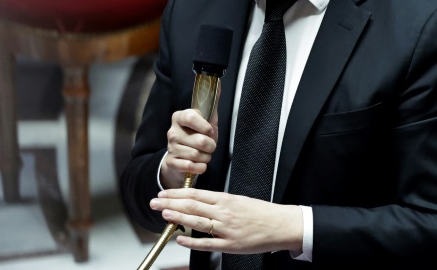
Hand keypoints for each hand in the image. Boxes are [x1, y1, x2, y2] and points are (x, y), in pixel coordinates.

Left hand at [149, 188, 303, 253]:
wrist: (281, 225)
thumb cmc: (262, 213)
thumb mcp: (240, 201)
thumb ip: (220, 203)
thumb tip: (201, 203)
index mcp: (226, 199)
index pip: (196, 194)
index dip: (177, 193)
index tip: (164, 192)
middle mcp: (224, 212)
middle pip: (192, 205)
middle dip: (171, 202)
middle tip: (155, 201)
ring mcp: (226, 228)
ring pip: (197, 221)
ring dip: (178, 217)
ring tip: (163, 213)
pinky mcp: (230, 244)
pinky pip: (207, 243)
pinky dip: (192, 241)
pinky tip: (180, 238)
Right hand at [161, 108, 217, 188]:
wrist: (182, 158)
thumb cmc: (197, 136)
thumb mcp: (206, 121)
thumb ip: (212, 104)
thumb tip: (218, 84)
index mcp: (179, 117)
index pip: (191, 117)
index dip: (205, 126)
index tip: (210, 131)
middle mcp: (172, 131)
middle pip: (200, 141)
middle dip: (211, 146)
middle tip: (209, 146)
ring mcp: (170, 147)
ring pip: (197, 155)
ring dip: (206, 157)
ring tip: (203, 154)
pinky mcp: (171, 162)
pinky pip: (191, 166)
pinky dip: (200, 167)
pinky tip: (199, 164)